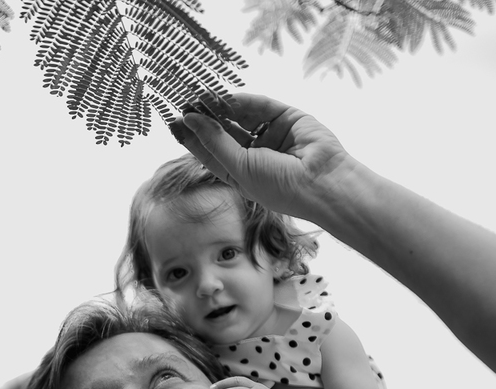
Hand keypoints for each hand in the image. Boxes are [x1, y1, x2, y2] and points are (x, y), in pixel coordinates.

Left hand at [169, 94, 357, 223]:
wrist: (321, 182)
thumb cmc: (279, 186)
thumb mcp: (239, 167)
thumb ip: (215, 142)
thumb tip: (190, 120)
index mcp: (241, 172)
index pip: (211, 151)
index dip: (193, 137)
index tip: (174, 122)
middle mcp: (254, 153)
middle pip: (223, 131)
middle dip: (204, 118)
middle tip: (184, 103)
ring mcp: (271, 135)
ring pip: (240, 116)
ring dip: (220, 106)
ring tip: (199, 96)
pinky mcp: (286, 117)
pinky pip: (260, 105)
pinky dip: (242, 99)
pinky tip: (223, 95)